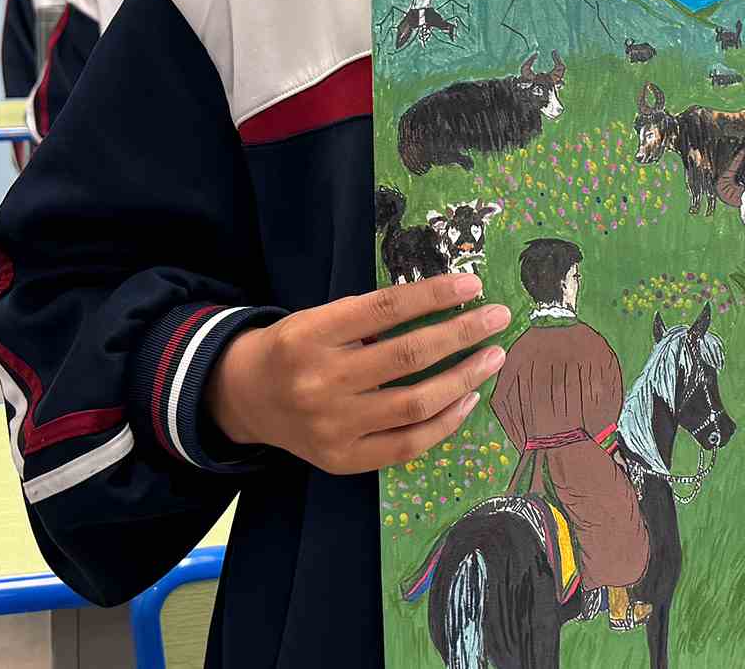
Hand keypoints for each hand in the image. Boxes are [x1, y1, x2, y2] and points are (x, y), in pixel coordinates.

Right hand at [204, 273, 509, 476]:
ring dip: (464, 377)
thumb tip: (447, 304)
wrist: (246, 399)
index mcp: (311, 334)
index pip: (384, 309)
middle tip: (498, 317)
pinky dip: (446, 421)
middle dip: (463, 333)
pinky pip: (408, 444)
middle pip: (407, 355)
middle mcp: (320, 381)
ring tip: (494, 356)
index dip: (433, 295)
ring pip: (415, 403)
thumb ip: (369, 316)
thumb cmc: (294, 349)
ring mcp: (333, 425)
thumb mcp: (318, 318)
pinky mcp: (343, 459)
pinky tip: (469, 397)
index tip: (473, 285)